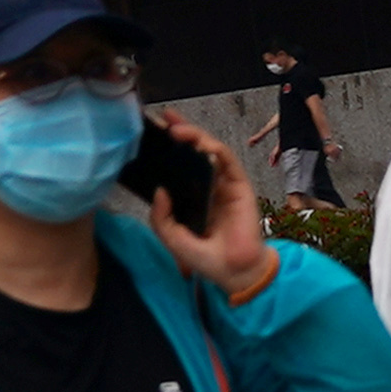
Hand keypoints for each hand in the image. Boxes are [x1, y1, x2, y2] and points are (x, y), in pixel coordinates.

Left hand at [146, 111, 279, 297]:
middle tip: (162, 118)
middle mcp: (208, 186)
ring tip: (175, 128)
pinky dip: (214, 148)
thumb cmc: (207, 258)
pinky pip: (227, 160)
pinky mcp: (239, 185)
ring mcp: (224, 184)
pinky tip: (200, 144)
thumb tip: (158, 191)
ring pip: (210, 150)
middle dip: (180, 132)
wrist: (235, 273)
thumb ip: (162, 218)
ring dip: (194, 135)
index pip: (179, 166)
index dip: (167, 148)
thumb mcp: (174, 239)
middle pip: (194, 152)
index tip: (151, 133)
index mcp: (193, 197)